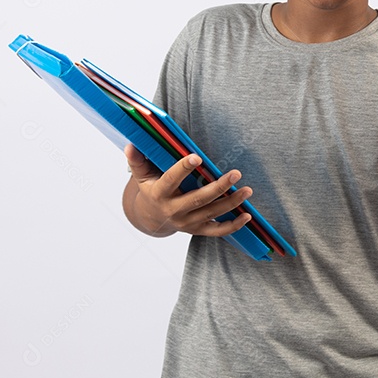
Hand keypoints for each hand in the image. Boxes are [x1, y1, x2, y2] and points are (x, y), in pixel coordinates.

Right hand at [124, 144, 251, 237]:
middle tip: (235, 173)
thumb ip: (137, 161)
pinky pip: (217, 231)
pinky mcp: (197, 230)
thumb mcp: (141, 176)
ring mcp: (187, 223)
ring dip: (231, 203)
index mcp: (159, 194)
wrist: (151, 219)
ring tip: (247, 190)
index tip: (197, 157)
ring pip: (211, 213)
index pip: (171, 180)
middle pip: (198, 199)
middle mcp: (174, 210)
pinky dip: (233, 225)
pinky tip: (247, 215)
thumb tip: (130, 145)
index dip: (183, 169)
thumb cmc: (150, 190)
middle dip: (218, 187)